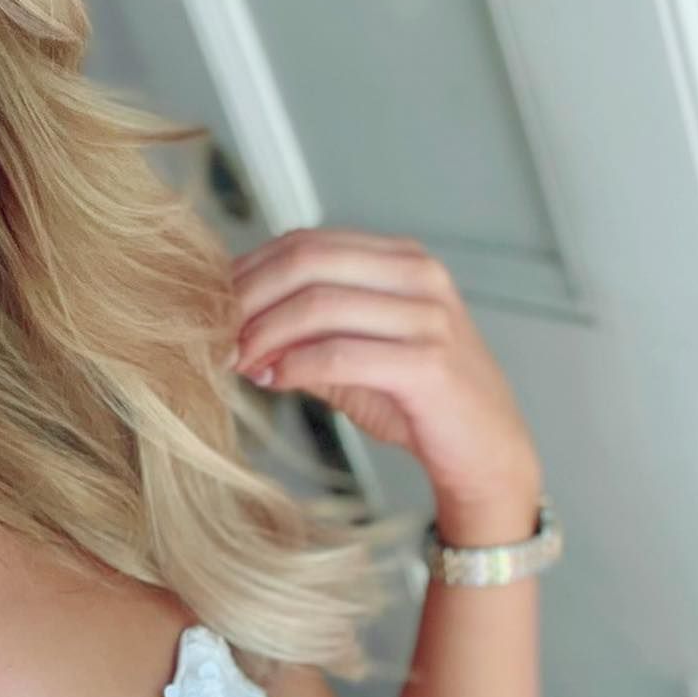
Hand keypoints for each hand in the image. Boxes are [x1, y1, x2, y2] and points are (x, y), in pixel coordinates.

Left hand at [229, 226, 542, 522]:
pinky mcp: (429, 363)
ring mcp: (428, 316)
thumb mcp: (353, 361)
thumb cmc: (419, 404)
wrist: (486, 452)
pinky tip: (273, 379)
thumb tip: (235, 334)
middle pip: (308, 262)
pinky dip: (297, 365)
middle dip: (249, 297)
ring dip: (265, 333)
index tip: (211, 308)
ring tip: (237, 361)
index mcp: (401, 260)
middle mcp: (418, 276)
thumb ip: (304, 339)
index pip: (307, 244)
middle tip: (213, 334)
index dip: (250, 272)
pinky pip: (342, 354)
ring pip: (320, 305)